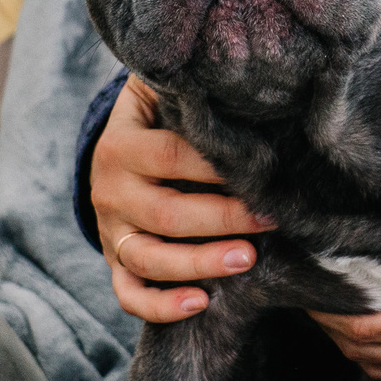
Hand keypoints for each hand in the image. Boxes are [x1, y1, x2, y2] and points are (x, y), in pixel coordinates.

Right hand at [89, 75, 277, 324]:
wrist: (115, 153)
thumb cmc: (159, 119)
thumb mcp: (161, 94)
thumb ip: (191, 90)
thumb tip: (237, 75)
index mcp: (121, 144)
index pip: (170, 157)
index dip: (217, 167)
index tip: (266, 170)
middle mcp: (110, 191)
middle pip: (166, 214)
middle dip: (223, 219)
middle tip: (271, 220)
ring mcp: (110, 231)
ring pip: (149, 258)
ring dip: (200, 264)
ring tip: (246, 260)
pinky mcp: (114, 262)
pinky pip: (129, 294)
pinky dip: (160, 305)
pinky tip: (200, 304)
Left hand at [307, 254, 380, 380]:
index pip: (368, 327)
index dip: (328, 310)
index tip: (304, 283)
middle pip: (362, 352)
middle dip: (326, 324)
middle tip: (303, 289)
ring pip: (377, 369)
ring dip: (346, 340)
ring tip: (325, 305)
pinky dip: (375, 354)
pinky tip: (367, 326)